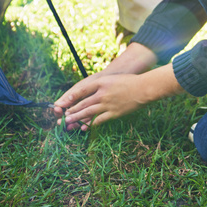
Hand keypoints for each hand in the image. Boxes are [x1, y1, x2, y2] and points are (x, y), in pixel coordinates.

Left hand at [52, 62, 181, 130]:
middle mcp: (103, 93)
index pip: (82, 90)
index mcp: (101, 82)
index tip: (63, 102)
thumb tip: (88, 92)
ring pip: (89, 112)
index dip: (72, 97)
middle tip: (63, 116)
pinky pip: (99, 119)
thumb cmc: (128, 82)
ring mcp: (108, 104)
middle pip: (84, 103)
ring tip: (69, 122)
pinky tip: (84, 127)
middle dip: (72, 110)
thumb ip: (100, 85)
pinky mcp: (114, 112)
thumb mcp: (111, 79)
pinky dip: (90, 124)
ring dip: (77, 118)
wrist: (143, 88)